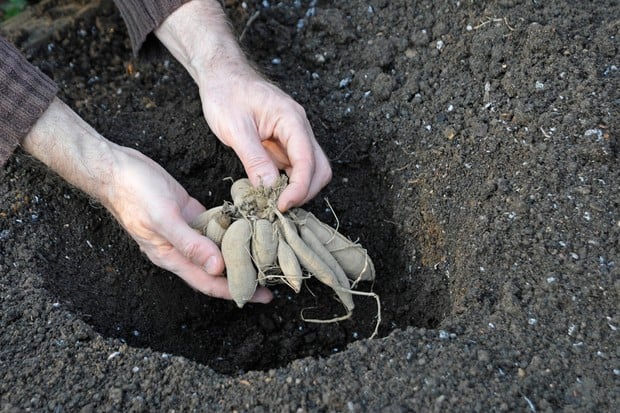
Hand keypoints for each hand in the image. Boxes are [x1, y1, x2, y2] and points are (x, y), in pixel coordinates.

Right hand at [102, 146, 272, 302]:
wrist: (116, 169)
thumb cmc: (135, 194)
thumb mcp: (163, 219)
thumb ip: (189, 244)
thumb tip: (217, 267)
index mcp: (172, 257)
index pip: (209, 283)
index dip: (236, 291)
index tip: (263, 296)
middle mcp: (181, 249)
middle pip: (217, 270)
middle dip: (244, 275)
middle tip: (273, 277)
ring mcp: (186, 231)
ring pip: (217, 248)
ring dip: (240, 253)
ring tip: (266, 255)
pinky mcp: (189, 213)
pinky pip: (214, 227)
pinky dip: (232, 229)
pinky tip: (251, 226)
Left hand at [155, 0, 331, 210]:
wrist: (221, 75)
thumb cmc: (225, 94)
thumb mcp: (235, 128)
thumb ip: (254, 159)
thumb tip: (269, 189)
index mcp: (292, 120)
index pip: (308, 161)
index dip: (299, 188)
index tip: (281, 206)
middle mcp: (299, 128)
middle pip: (319, 168)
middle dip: (304, 192)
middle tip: (279, 208)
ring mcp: (293, 136)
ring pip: (310, 170)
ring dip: (298, 189)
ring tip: (274, 203)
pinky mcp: (283, 143)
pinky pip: (294, 168)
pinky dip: (287, 183)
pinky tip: (270, 192)